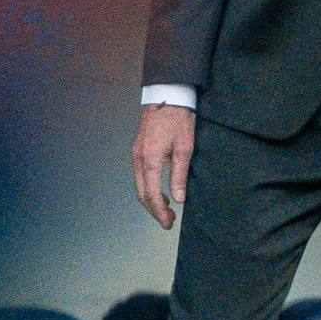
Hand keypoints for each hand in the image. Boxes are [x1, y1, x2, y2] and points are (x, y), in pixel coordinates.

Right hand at [133, 103, 196, 228]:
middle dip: (154, 210)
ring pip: (139, 185)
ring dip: (151, 200)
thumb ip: (179, 175)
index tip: (169, 223)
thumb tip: (178, 198)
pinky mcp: (138, 150)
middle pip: (142, 194)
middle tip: (168, 221)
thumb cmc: (178, 120)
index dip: (160, 212)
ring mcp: (136, 154)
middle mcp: (138, 159)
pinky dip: (149, 188)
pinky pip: (140, 176)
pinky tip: (160, 191)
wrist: (166, 96)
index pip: (151, 195)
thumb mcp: (184, 148)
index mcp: (149, 160)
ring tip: (167, 209)